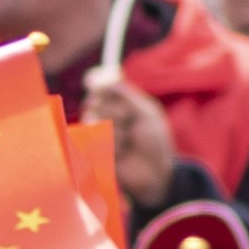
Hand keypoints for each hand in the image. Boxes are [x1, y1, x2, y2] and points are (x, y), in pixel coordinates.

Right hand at [86, 65, 181, 215]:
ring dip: (118, 132)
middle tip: (132, 122)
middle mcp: (102, 115)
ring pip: (95, 121)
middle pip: (95, 102)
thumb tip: (106, 76)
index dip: (96, 83)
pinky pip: (95, 141)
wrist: (156, 172)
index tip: (94, 82)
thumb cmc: (155, 141)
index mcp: (116, 103)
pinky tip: (122, 154)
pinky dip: (112, 146)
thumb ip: (126, 95)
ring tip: (129, 143)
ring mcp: (95, 134)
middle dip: (118, 112)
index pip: (98, 86)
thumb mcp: (146, 112)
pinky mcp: (91, 152)